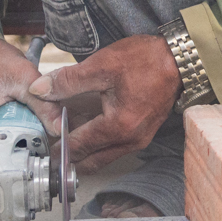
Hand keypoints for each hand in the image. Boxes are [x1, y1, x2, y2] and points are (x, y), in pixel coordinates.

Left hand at [28, 34, 178, 171]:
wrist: (181, 59)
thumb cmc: (145, 60)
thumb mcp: (102, 65)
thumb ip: (67, 81)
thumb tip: (39, 89)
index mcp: (118, 127)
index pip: (78, 147)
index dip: (57, 150)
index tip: (41, 152)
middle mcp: (130, 141)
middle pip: (91, 161)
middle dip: (68, 159)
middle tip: (48, 154)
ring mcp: (139, 140)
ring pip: (103, 156)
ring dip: (83, 153)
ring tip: (62, 143)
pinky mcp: (143, 134)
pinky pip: (114, 148)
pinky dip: (97, 145)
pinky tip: (85, 130)